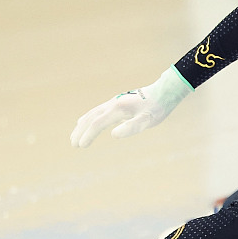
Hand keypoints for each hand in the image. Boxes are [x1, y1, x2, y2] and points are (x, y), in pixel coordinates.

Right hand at [71, 67, 191, 147]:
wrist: (163, 92)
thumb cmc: (156, 108)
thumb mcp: (147, 120)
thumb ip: (131, 127)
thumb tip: (113, 135)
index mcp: (118, 109)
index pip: (98, 123)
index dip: (88, 135)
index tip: (81, 146)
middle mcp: (113, 104)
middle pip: (91, 118)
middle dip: (81, 131)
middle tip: (73, 144)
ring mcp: (114, 102)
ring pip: (93, 113)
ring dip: (82, 125)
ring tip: (74, 136)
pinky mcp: (117, 103)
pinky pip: (97, 111)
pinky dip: (88, 118)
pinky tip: (85, 122)